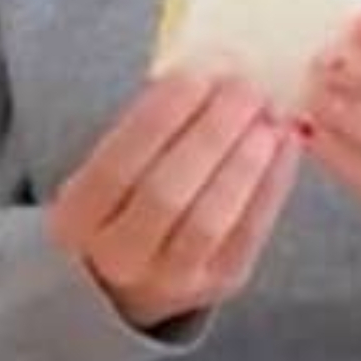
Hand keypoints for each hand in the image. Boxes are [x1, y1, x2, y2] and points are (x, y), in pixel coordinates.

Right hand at [48, 75, 302, 330]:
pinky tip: (283, 146)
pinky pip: (249, 233)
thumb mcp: (99, 174)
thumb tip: (202, 79)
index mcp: (78, 221)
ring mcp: (172, 277)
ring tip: (268, 116)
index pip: (117, 164)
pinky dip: (271, 185)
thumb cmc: (113, 208)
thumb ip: (139, 135)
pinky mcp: (219, 284)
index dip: (160, 118)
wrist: (120, 285)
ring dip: (246, 160)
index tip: (196, 76)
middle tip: (244, 89)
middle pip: (167, 191)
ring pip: (211, 217)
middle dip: (212, 133)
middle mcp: (119, 256)